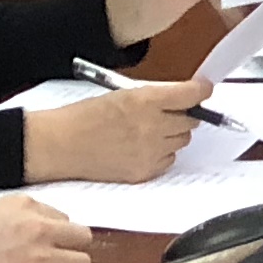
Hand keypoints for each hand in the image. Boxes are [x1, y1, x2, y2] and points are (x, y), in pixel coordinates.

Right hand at [0, 195, 91, 262]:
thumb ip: (17, 216)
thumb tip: (39, 226)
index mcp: (22, 206)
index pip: (62, 217)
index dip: (54, 233)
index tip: (47, 242)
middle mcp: (37, 229)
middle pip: (81, 237)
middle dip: (70, 248)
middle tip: (57, 259)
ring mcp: (40, 260)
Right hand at [25, 76, 216, 184]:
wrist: (59, 145)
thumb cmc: (84, 116)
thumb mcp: (121, 94)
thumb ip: (154, 96)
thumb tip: (181, 97)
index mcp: (145, 100)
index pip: (191, 94)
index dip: (200, 91)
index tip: (203, 90)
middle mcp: (152, 126)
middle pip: (191, 120)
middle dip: (184, 114)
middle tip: (169, 112)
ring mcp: (149, 151)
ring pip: (181, 141)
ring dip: (173, 134)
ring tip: (149, 131)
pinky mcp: (143, 172)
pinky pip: (168, 161)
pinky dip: (162, 154)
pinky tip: (141, 148)